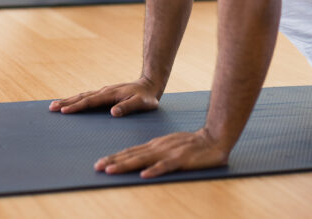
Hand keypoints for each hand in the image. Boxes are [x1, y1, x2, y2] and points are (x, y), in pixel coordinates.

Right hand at [50, 78, 160, 116]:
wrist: (150, 85)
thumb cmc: (146, 98)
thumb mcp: (141, 103)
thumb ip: (128, 107)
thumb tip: (113, 112)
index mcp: (110, 94)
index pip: (90, 101)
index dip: (77, 106)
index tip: (64, 110)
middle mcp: (104, 92)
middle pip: (82, 97)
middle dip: (66, 102)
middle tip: (52, 107)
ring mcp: (103, 92)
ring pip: (83, 96)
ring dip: (68, 100)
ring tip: (54, 105)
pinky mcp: (104, 95)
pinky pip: (87, 97)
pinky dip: (76, 99)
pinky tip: (69, 103)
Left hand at [94, 128, 228, 178]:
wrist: (215, 137)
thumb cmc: (193, 144)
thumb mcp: (170, 147)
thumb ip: (156, 154)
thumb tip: (140, 164)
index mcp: (155, 145)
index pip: (131, 152)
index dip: (115, 157)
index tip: (100, 164)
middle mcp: (158, 148)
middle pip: (132, 155)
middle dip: (113, 161)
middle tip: (97, 167)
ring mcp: (169, 153)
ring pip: (143, 160)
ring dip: (126, 165)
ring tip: (111, 170)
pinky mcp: (181, 160)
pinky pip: (166, 166)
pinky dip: (154, 170)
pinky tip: (144, 175)